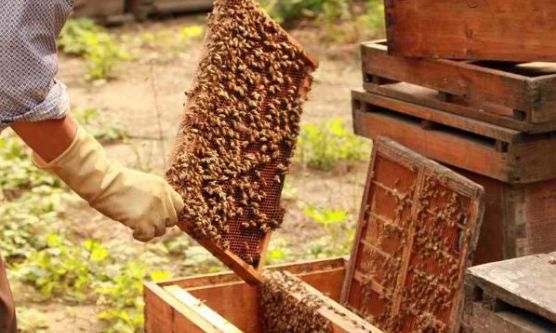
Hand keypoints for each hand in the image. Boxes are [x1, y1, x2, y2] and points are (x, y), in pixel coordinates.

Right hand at [32, 126, 183, 241]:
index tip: (159, 216)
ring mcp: (155, 211)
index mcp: (164, 187)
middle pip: (171, 220)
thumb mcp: (144, 183)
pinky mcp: (144, 222)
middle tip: (146, 222)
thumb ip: (156, 195)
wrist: (104, 183)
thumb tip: (160, 213)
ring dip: (149, 231)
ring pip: (160, 230)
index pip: (180, 206)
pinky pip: (148, 236)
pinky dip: (141, 237)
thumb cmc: (117, 182)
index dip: (170, 213)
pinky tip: (133, 232)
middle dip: (159, 223)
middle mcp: (163, 199)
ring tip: (136, 226)